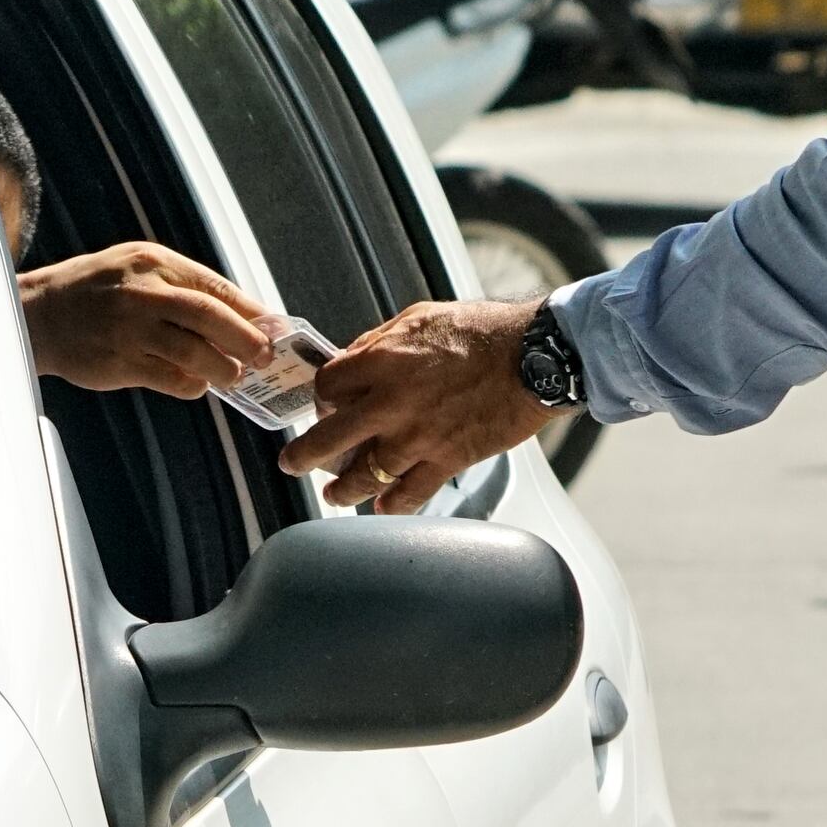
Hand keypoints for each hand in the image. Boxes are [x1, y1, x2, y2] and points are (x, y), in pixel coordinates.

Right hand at [20, 241, 283, 398]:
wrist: (39, 314)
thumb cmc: (95, 290)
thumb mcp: (137, 267)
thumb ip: (182, 284)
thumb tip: (239, 312)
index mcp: (154, 263)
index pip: (215, 287)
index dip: (251, 311)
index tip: (274, 328)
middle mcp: (143, 293)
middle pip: (210, 317)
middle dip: (246, 340)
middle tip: (263, 356)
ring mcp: (130, 329)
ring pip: (194, 353)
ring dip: (222, 369)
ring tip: (231, 376)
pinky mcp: (119, 363)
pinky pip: (170, 379)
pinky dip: (191, 386)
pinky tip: (196, 385)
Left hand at [286, 297, 557, 511]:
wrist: (534, 356)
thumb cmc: (483, 332)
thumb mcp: (418, 319)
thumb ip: (378, 342)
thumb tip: (351, 359)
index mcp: (382, 361)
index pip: (326, 386)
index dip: (319, 397)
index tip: (323, 405)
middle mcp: (392, 403)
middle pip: (327, 439)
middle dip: (303, 456)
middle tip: (292, 464)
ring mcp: (418, 437)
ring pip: (363, 476)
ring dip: (342, 490)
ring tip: (335, 494)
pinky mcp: (447, 460)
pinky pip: (408, 494)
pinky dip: (391, 505)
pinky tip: (382, 507)